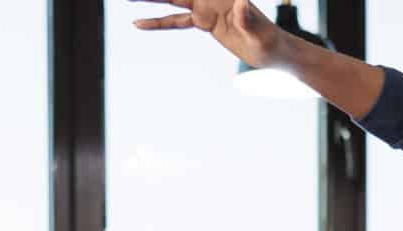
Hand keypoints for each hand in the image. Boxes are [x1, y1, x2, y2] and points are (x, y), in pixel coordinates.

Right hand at [131, 0, 282, 68]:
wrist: (274, 53)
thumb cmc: (271, 42)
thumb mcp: (261, 34)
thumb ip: (249, 19)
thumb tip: (241, 4)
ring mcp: (206, 8)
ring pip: (172, 2)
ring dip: (152, 0)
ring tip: (127, 0)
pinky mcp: (205, 23)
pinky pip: (177, 22)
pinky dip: (158, 23)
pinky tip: (138, 23)